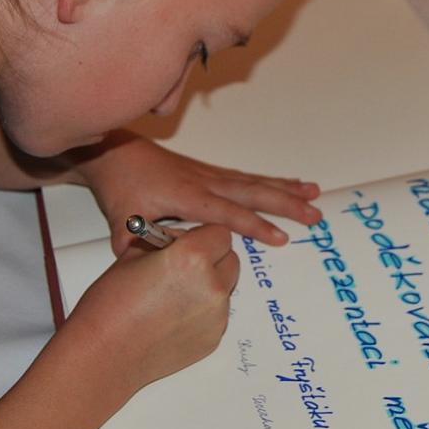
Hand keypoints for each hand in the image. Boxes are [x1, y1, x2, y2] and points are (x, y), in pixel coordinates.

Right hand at [64, 224, 239, 391]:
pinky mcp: (213, 338)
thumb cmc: (110, 307)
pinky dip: (202, 311)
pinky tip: (173, 317)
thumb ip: (165, 242)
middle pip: (230, 260)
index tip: (191, 241)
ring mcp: (216, 316)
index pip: (220, 234)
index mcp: (192, 257)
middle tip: (184, 266)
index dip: (203, 236)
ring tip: (173, 295)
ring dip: (208, 285)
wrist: (104, 353)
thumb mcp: (133, 255)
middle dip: (212, 259)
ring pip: (225, 288)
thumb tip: (179, 238)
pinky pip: (217, 314)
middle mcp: (211, 286)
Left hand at [72, 131, 321, 253]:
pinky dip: (271, 182)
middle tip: (315, 215)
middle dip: (286, 205)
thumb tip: (146, 275)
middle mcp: (204, 182)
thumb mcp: (120, 223)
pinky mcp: (210, 172)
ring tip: (314, 193)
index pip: (227, 214)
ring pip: (254, 182)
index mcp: (186, 196)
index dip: (254, 227)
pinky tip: (290, 184)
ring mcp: (209, 175)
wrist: (113, 153)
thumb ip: (134, 251)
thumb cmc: (120, 188)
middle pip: (252, 193)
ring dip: (286, 189)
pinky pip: (246, 178)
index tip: (281, 237)